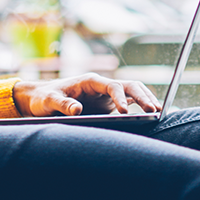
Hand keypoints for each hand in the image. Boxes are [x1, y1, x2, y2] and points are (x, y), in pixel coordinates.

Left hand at [12, 73, 161, 117]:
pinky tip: (151, 118)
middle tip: (155, 110)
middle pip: (128, 86)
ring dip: (146, 99)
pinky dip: (141, 108)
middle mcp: (101, 86)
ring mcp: (106, 95)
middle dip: (143, 96)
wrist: (41, 98)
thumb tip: (76, 110)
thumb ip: (60, 105)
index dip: (120, 97)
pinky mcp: (108, 105)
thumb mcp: (48, 101)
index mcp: (89, 81)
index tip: (125, 111)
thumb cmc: (43, 98)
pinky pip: (129, 103)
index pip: (111, 86)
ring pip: (132, 92)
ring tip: (159, 113)